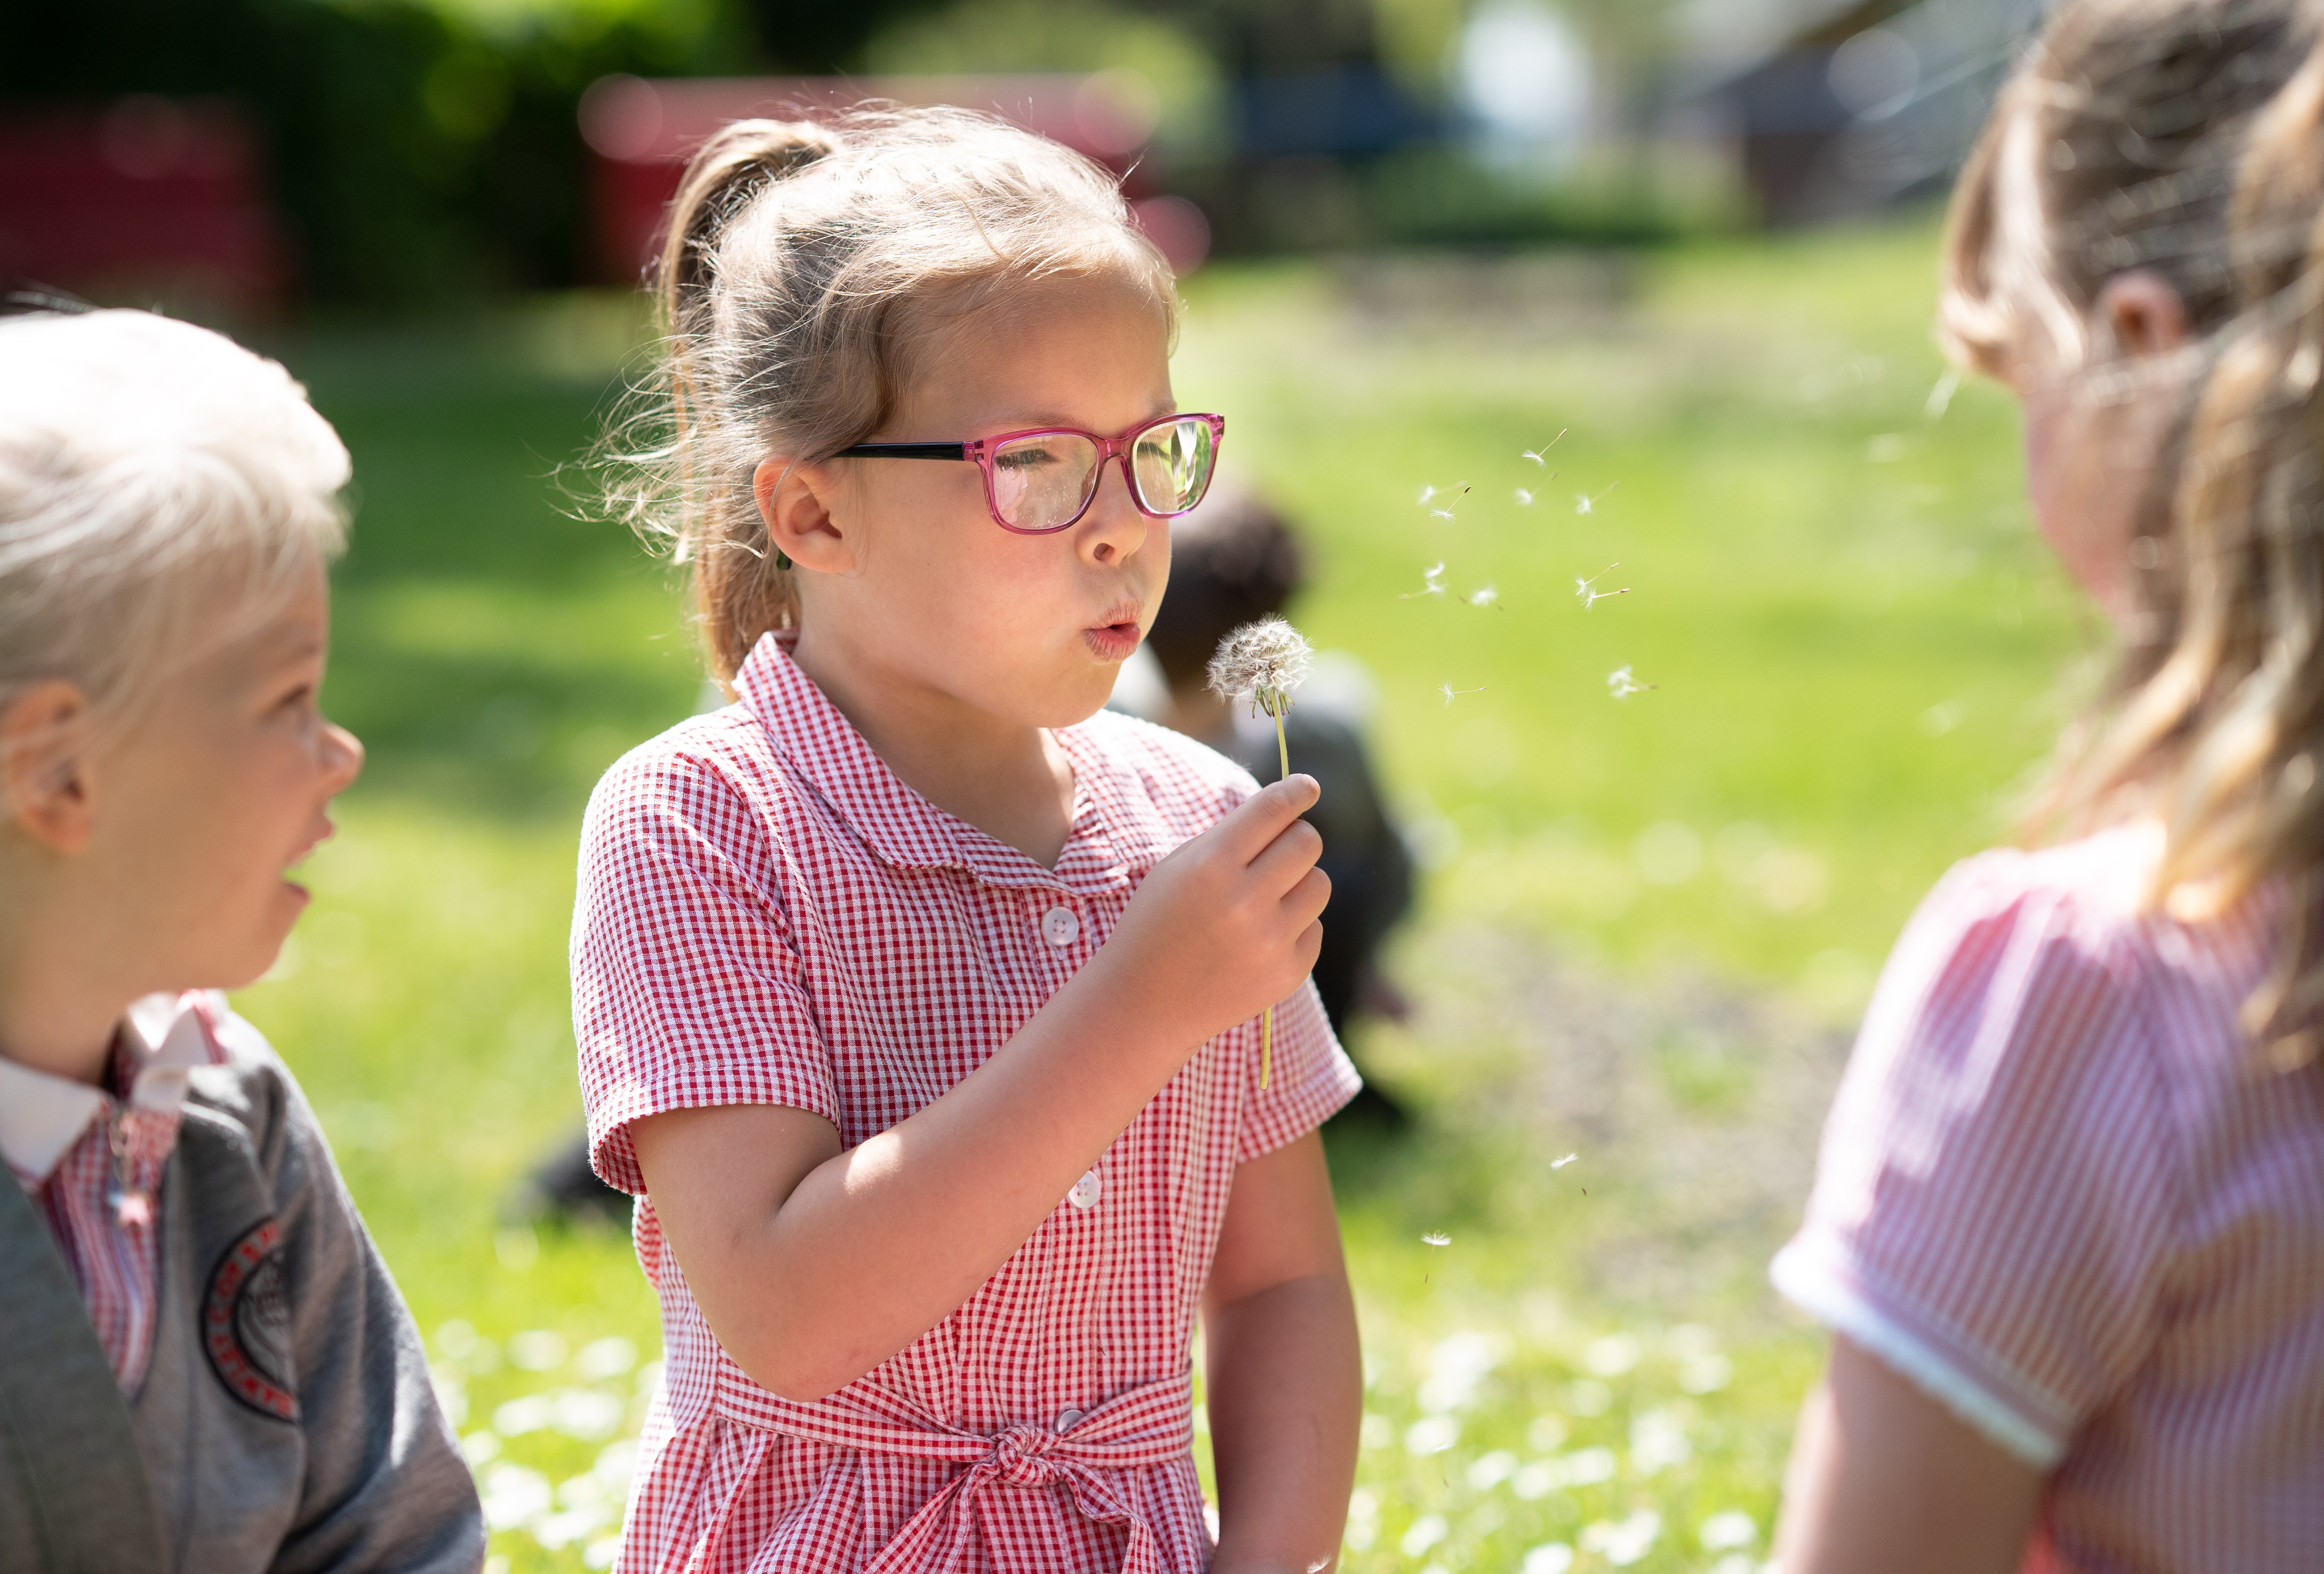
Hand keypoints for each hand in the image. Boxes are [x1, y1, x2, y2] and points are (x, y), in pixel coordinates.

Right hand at [1091, 775, 1328, 1048]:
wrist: (1144, 1005)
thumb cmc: (1157, 924)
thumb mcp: (1177, 868)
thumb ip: (1229, 837)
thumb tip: (1286, 811)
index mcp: (1211, 865)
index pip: (1273, 810)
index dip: (1297, 791)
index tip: (1308, 786)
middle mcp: (1245, 901)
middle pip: (1307, 842)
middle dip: (1295, 838)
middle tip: (1276, 850)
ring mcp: (1270, 941)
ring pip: (1320, 883)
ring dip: (1298, 882)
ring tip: (1264, 898)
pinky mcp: (1288, 974)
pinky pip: (1314, 927)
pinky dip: (1293, 926)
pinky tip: (1257, 939)